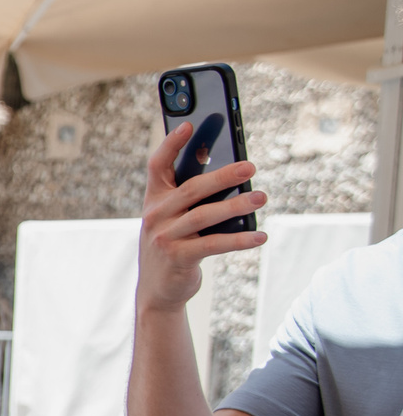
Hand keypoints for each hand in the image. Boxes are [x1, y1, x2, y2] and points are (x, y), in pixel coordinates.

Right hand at [137, 119, 265, 315]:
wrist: (158, 289)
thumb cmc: (174, 245)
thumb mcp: (174, 218)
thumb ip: (192, 198)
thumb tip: (234, 174)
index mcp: (154, 200)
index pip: (158, 165)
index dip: (172, 144)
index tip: (189, 125)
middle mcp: (156, 215)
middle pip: (191, 189)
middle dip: (222, 175)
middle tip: (250, 166)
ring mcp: (165, 237)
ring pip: (204, 216)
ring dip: (236, 206)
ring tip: (261, 197)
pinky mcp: (178, 258)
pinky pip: (213, 244)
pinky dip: (239, 240)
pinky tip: (259, 236)